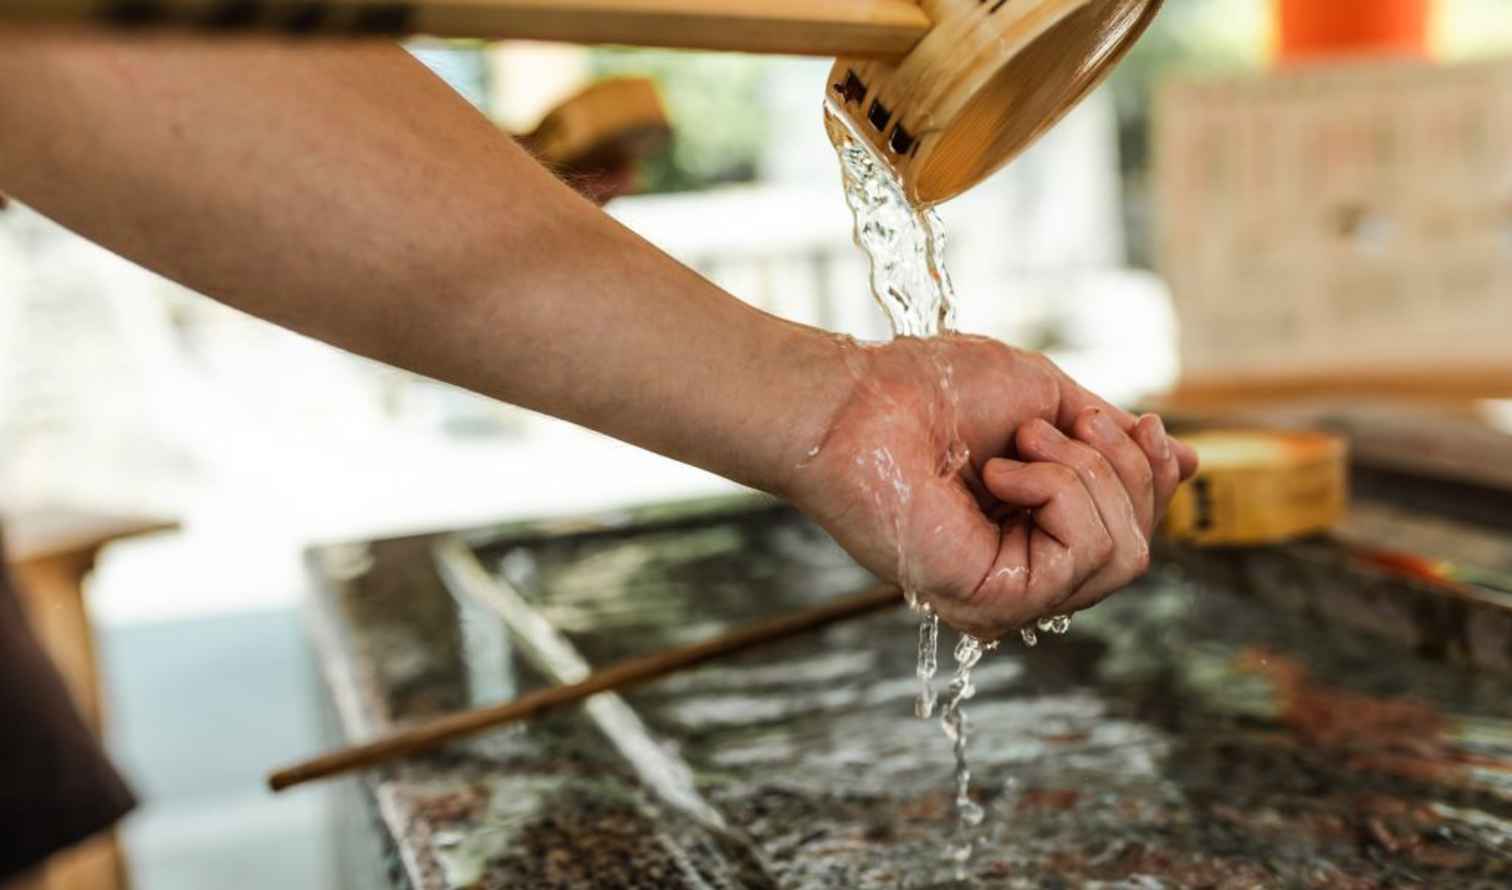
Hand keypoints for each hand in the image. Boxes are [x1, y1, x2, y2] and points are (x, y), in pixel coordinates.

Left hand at [788, 334, 1196, 639]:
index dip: (1152, 480)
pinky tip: (999, 473)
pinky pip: (1087, 553)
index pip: (1134, 532)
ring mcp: (1010, 598)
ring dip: (1085, 473)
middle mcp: (1025, 577)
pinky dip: (1058, 491)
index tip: (1143, 424)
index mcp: (1034, 536)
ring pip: (1127, 553)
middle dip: (1116, 466)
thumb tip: (1186, 461)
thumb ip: (1111, 443)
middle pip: (1140, 546)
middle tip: (1045, 425)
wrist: (863, 400)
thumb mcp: (1051, 404)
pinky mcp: (995, 603)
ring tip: (1017, 445)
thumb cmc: (936, 392)